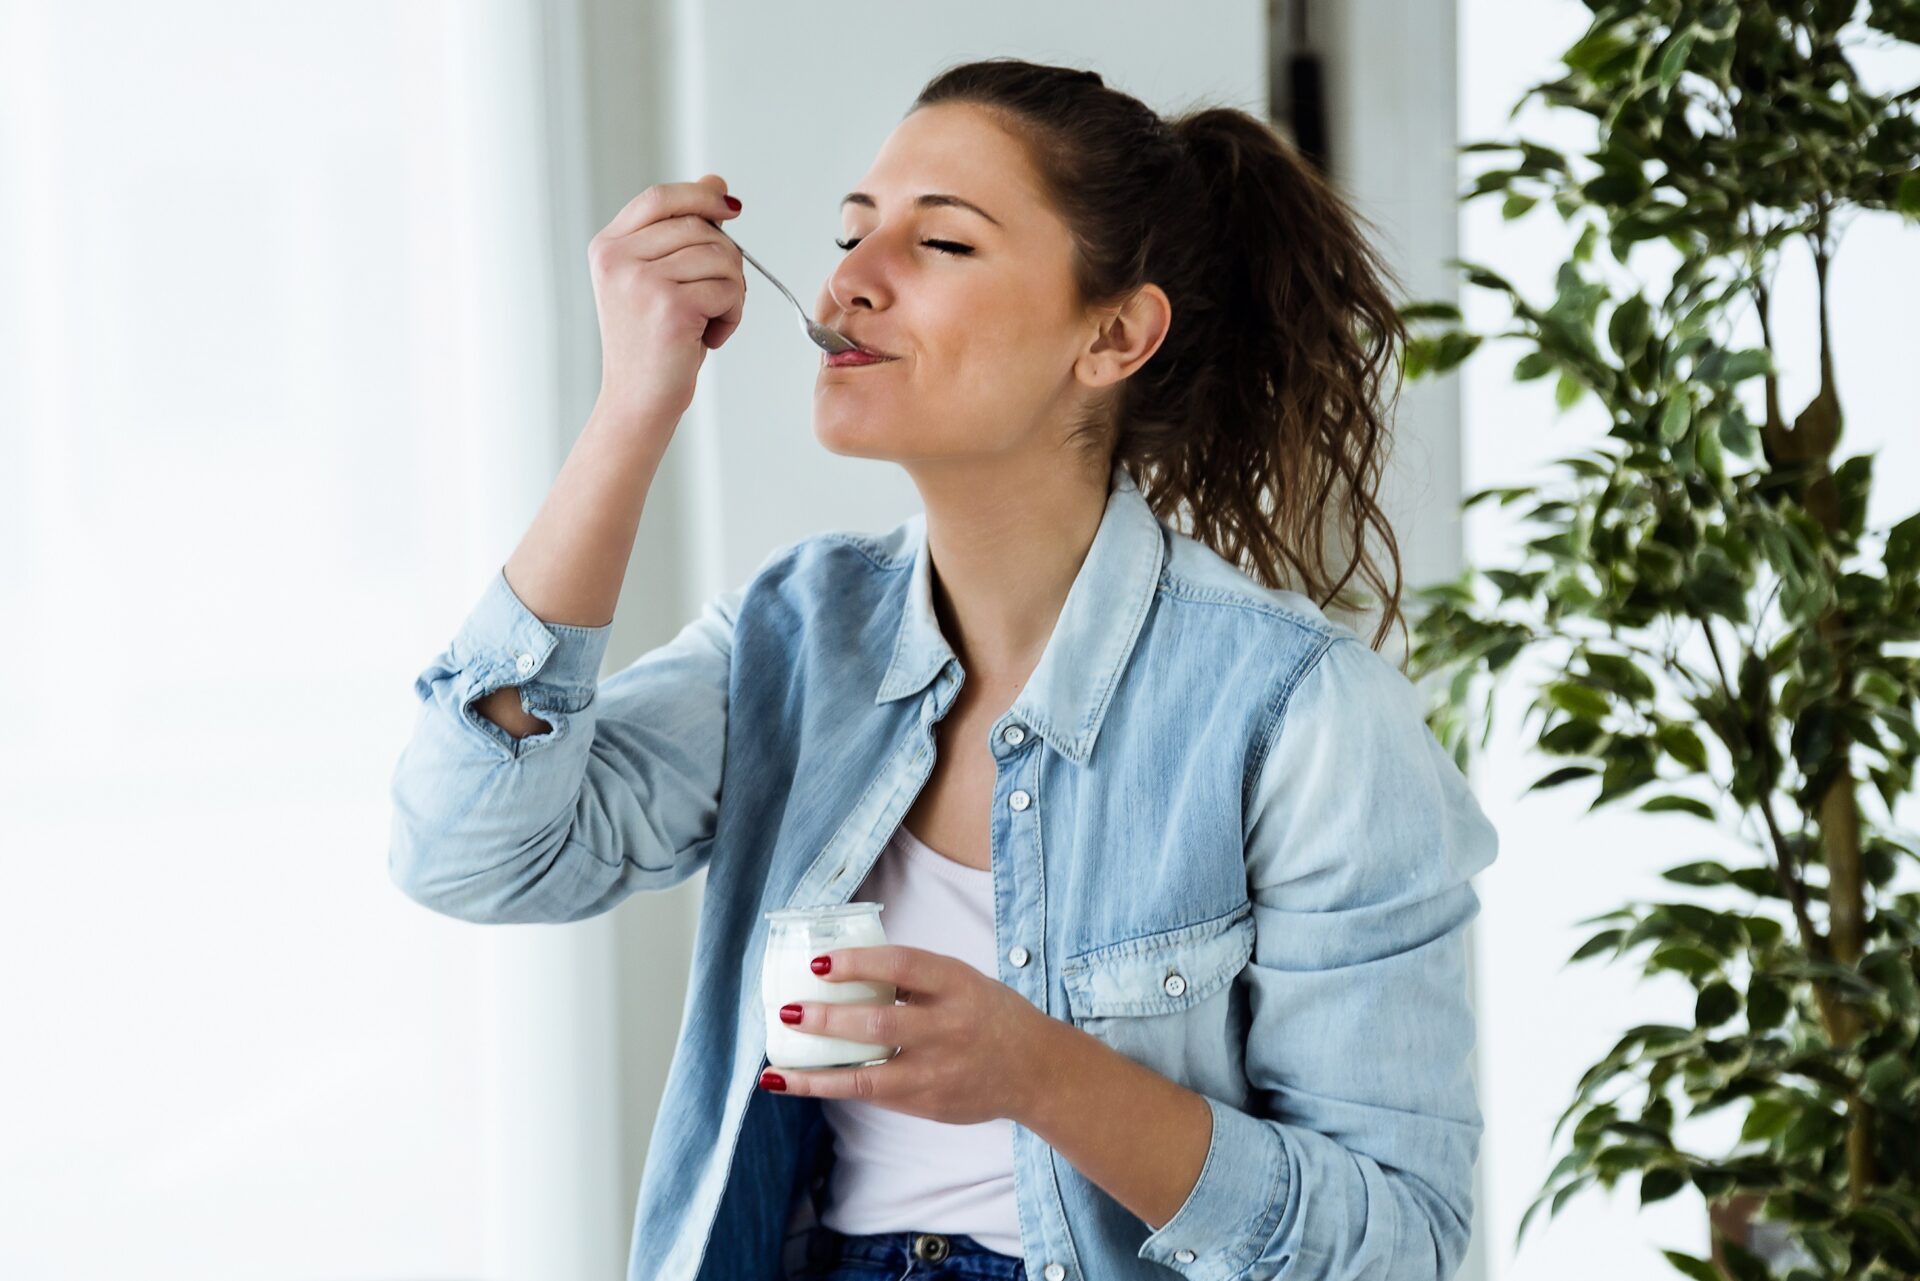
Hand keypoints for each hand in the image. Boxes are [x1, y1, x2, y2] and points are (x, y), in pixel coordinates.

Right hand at [586, 174, 744, 425]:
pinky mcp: (670, 306)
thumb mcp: (658, 279)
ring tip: (709, 320)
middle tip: (717, 298)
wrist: (638, 400)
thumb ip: (680, 231)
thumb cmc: (652, 344)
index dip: (700, 197)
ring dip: (732, 292)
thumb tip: (716, 183)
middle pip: (699, 227)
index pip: (659, 198)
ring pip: (721, 257)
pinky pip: (728, 289)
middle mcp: (617, 259)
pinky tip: (710, 336)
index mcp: (608, 247)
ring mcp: (641, 281)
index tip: (731, 210)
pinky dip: (733, 315)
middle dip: (725, 260)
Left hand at [759, 945, 1048, 1125]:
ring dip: (817, 1073)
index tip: (818, 962)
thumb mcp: (961, 981)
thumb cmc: (986, 1014)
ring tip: (776, 1070)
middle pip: (879, 1024)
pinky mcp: (928, 1104)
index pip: (902, 966)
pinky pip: (873, 1095)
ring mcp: (937, 1071)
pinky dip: (834, 1088)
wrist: (1034, 1070)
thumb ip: (913, 978)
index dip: (857, 963)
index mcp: (957, 984)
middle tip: (789, 1011)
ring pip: (868, 1076)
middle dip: (828, 1019)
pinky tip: (801, 1084)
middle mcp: (948, 1028)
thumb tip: (844, 967)